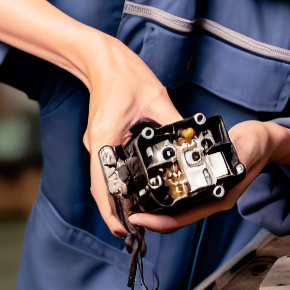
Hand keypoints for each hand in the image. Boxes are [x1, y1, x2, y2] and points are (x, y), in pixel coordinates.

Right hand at [79, 35, 181, 236]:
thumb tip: (192, 141)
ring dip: (115, 200)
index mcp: (106, 137)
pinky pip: (107, 168)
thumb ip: (174, 122)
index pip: (104, 183)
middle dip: (114, 212)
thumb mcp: (156, 97)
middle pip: (101, 188)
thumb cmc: (123, 73)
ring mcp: (98, 142)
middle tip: (132, 232)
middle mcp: (97, 143)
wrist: (101, 57)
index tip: (123, 228)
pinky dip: (117, 184)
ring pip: (103, 180)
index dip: (111, 210)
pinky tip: (132, 191)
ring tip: (133, 218)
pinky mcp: (102, 139)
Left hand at [127, 121, 289, 233]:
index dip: (156, 221)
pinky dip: (159, 191)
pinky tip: (147, 182)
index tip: (136, 218)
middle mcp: (207, 199)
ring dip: (151, 205)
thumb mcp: (246, 151)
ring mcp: (202, 192)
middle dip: (147, 216)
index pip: (181, 218)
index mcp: (217, 199)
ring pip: (171, 206)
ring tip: (130, 200)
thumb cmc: (256, 147)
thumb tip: (220, 171)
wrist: (263, 141)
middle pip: (171, 216)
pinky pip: (175, 192)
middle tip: (124, 211)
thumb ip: (235, 161)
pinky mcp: (198, 181)